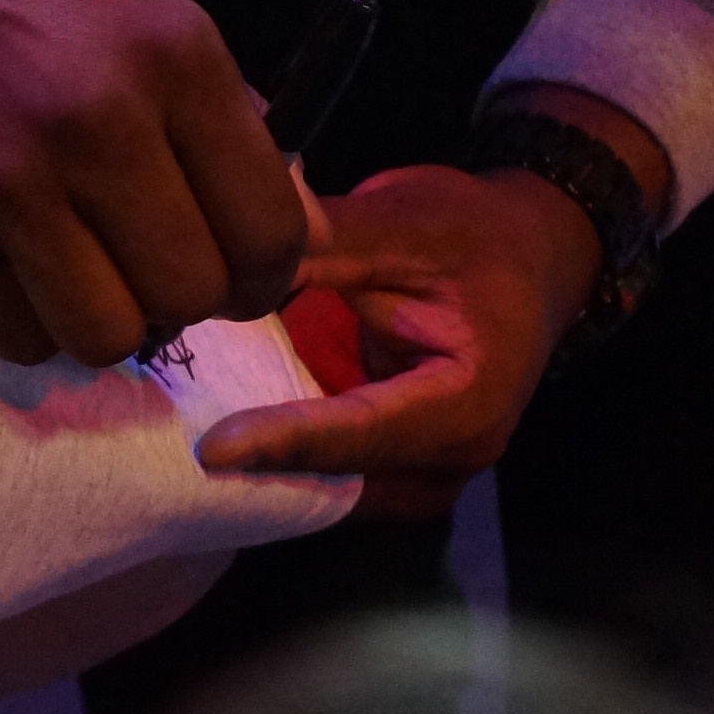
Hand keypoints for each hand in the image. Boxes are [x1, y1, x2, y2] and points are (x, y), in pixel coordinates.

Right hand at [0, 0, 304, 365]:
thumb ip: (231, 115)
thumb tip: (304, 232)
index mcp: (171, 57)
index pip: (266, 226)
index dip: (268, 271)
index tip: (244, 270)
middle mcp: (96, 124)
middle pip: (190, 292)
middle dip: (191, 298)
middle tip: (162, 267)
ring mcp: (5, 182)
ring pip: (106, 336)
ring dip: (112, 320)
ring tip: (96, 275)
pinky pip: (14, 337)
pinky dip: (32, 322)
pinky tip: (27, 271)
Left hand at [196, 88, 669, 491]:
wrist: (533, 251)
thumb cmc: (474, 232)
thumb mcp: (402, 221)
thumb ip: (321, 242)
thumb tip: (230, 254)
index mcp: (469, 399)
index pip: (365, 432)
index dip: (287, 441)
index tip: (213, 449)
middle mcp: (457, 454)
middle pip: (350, 481)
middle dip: (272, 470)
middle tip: (179, 448)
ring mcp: (435, 470)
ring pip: (342, 492)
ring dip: (277, 473)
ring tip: (193, 441)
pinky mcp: (409, 465)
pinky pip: (344, 478)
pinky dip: (293, 459)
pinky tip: (231, 434)